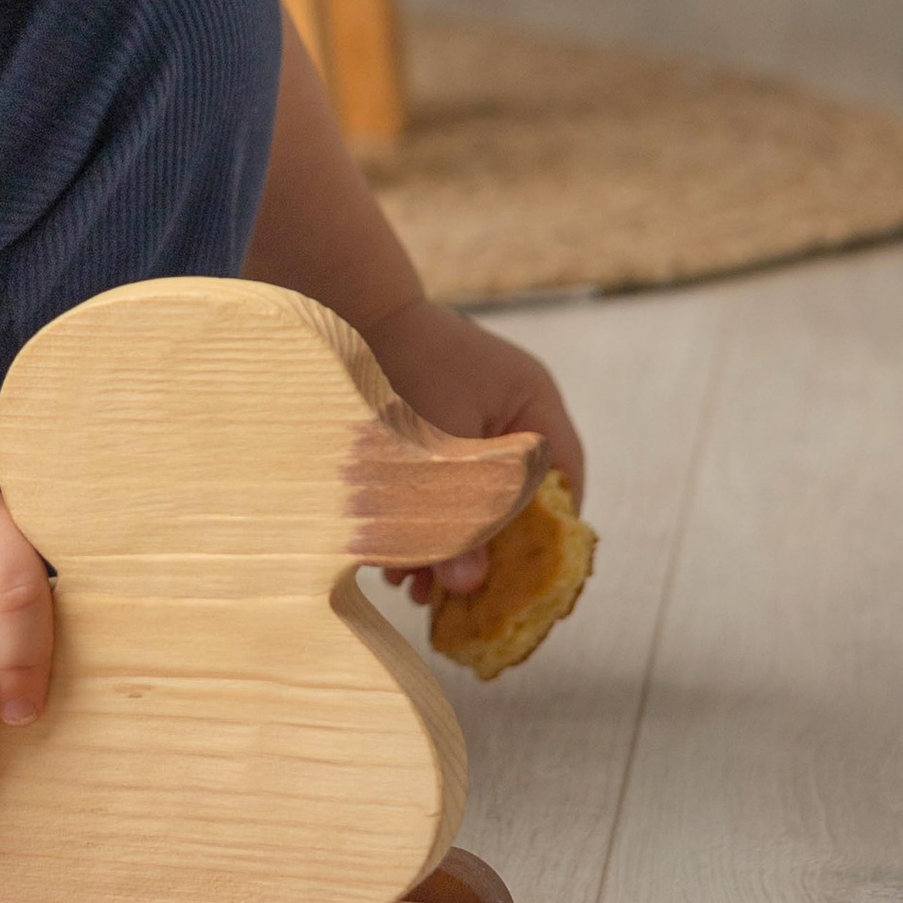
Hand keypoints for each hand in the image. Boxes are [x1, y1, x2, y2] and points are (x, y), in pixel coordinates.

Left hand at [365, 298, 584, 606]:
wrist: (341, 303)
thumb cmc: (397, 364)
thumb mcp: (432, 451)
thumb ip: (456, 516)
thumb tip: (467, 589)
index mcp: (533, 404)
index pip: (561, 486)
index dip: (544, 542)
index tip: (518, 588)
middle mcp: (512, 411)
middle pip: (516, 500)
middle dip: (484, 554)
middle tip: (453, 599)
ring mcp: (473, 416)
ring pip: (475, 498)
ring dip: (449, 544)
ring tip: (411, 586)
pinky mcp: (435, 424)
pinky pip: (444, 484)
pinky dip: (425, 519)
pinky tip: (394, 558)